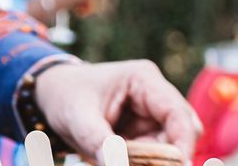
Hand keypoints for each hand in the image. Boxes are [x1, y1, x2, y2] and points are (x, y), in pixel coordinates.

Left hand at [35, 60, 202, 161]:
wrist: (54, 93)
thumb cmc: (66, 96)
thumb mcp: (77, 119)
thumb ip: (99, 142)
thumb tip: (118, 165)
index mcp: (143, 79)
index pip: (177, 112)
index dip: (183, 142)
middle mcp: (155, 94)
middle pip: (182, 129)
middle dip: (169, 155)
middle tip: (143, 165)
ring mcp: (152, 112)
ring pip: (170, 144)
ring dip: (154, 160)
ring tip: (123, 159)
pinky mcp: (145, 129)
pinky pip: (155, 151)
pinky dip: (145, 162)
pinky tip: (123, 160)